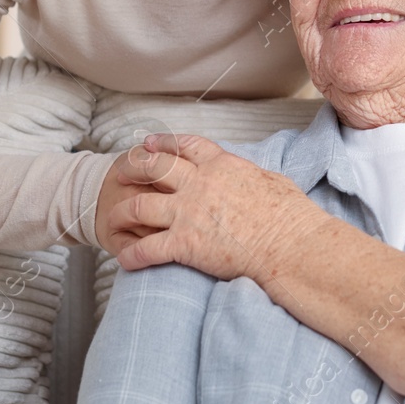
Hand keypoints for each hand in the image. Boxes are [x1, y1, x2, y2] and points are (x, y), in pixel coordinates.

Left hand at [107, 133, 329, 281]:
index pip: (185, 146)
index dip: (162, 143)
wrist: (292, 246)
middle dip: (133, 169)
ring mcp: (190, 213)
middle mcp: (200, 183)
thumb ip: (249, 174)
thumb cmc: (291, 216)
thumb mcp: (271, 180)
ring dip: (122, 213)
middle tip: (121, 174)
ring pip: (140, 206)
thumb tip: (247, 175)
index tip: (148, 144)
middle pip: (154, 168)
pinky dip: (131, 254)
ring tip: (113, 219)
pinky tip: (124, 260)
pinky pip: (147, 248)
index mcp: (222, 165)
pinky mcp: (186, 244)